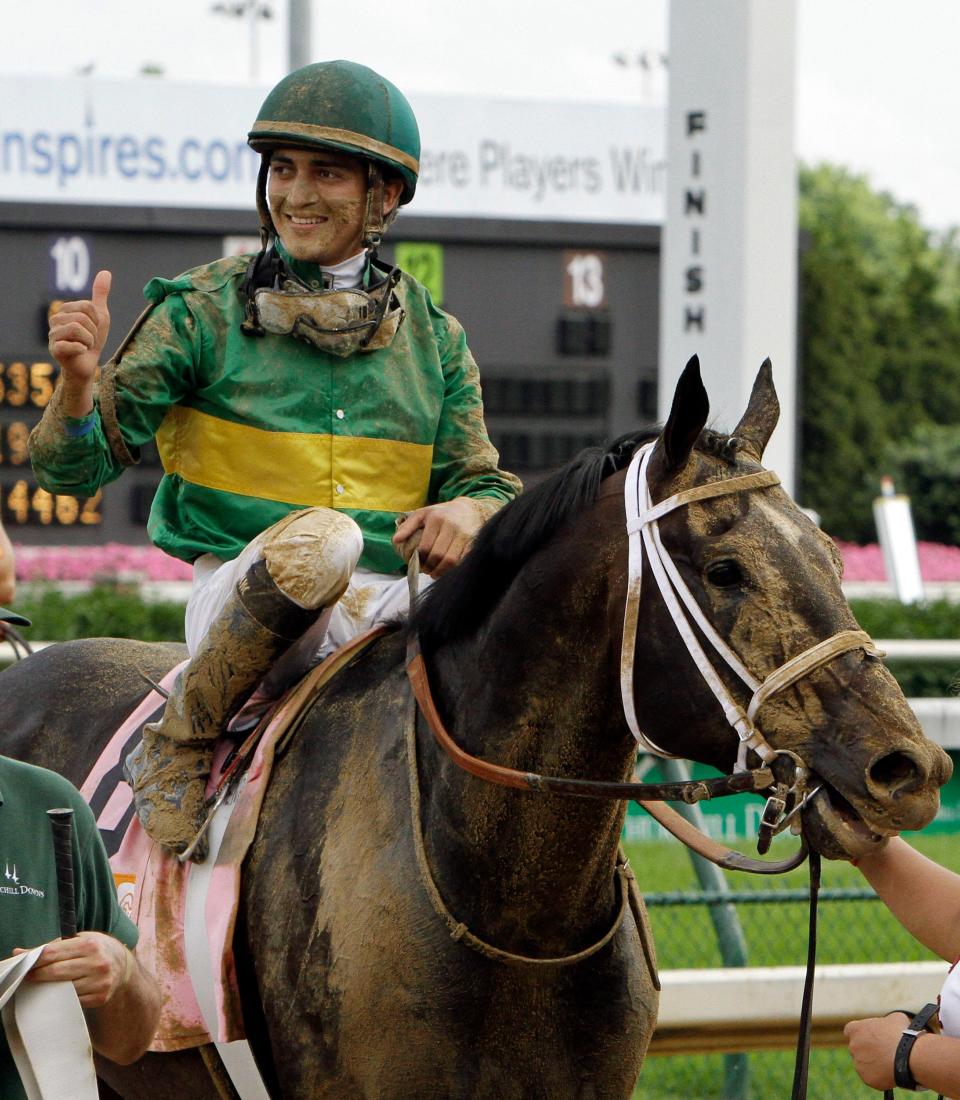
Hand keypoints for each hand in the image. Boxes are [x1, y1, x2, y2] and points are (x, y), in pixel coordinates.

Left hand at [14, 932, 130, 1008]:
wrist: (123, 965)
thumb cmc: (95, 949)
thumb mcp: (79, 940)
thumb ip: (52, 947)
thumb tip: (18, 952)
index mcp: (90, 944)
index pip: (53, 953)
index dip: (36, 960)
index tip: (25, 965)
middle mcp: (97, 963)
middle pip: (56, 972)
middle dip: (38, 975)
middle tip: (27, 977)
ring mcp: (99, 982)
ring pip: (63, 989)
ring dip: (48, 988)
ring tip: (42, 985)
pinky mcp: (100, 997)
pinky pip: (73, 1000)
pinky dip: (63, 997)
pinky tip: (59, 993)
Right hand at [48, 270, 111, 412]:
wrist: (88, 364)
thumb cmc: (92, 339)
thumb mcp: (100, 315)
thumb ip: (100, 294)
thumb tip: (106, 272)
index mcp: (65, 310)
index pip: (87, 306)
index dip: (96, 320)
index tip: (93, 329)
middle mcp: (55, 320)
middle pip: (82, 317)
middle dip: (93, 331)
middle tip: (89, 340)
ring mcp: (53, 335)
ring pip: (77, 329)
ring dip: (89, 340)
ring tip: (85, 345)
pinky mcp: (55, 349)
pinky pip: (72, 344)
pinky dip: (82, 349)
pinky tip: (79, 352)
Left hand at [393, 497, 486, 576]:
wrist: (468, 509)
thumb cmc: (441, 514)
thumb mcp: (423, 514)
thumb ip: (408, 526)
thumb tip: (395, 540)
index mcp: (436, 519)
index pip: (425, 547)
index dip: (420, 559)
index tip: (419, 564)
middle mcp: (451, 525)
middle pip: (438, 555)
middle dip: (430, 567)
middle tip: (427, 571)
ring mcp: (464, 534)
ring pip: (451, 560)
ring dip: (442, 571)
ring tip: (436, 573)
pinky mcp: (473, 541)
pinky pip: (464, 560)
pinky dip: (455, 569)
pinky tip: (449, 571)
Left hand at [844, 1012, 907, 1089]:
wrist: (909, 1057)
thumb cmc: (902, 1034)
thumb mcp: (894, 1018)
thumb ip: (886, 1021)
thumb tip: (891, 1023)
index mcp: (855, 1029)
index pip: (850, 1031)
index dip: (860, 1034)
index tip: (869, 1038)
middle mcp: (853, 1046)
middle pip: (857, 1048)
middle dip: (867, 1050)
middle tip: (883, 1053)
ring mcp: (858, 1064)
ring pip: (864, 1064)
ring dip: (873, 1064)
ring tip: (890, 1064)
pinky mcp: (867, 1079)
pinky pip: (872, 1078)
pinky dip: (879, 1077)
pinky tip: (891, 1074)